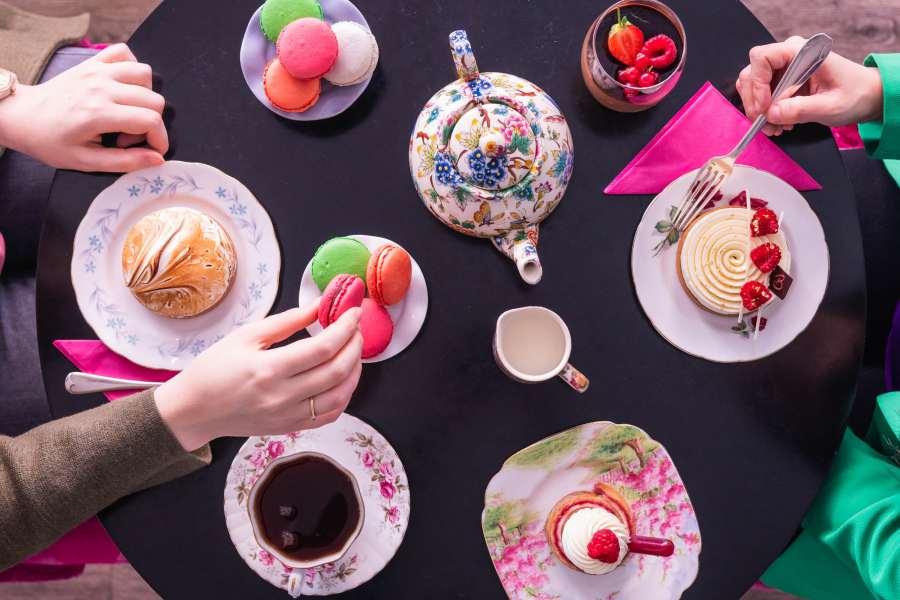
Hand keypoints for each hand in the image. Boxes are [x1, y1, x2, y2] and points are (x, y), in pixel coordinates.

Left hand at [0, 44, 167, 171]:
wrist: (23, 117)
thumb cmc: (51, 142)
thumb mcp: (86, 162)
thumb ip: (125, 162)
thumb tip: (157, 159)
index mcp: (98, 114)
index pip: (150, 120)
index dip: (159, 138)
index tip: (151, 149)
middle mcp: (100, 87)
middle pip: (154, 99)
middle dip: (151, 122)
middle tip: (129, 135)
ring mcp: (96, 71)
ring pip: (145, 74)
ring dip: (145, 95)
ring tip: (127, 111)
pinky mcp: (92, 62)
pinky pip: (125, 53)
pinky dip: (131, 68)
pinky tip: (123, 87)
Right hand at [154, 302, 362, 450]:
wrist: (195, 410)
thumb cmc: (215, 369)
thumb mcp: (246, 336)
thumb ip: (287, 321)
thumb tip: (318, 306)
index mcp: (269, 369)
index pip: (322, 348)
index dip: (345, 328)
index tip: (353, 313)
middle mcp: (282, 396)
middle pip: (337, 371)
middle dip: (355, 346)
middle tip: (356, 328)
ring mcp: (289, 416)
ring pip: (340, 396)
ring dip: (355, 371)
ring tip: (353, 350)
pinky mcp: (291, 427)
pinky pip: (330, 415)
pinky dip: (344, 395)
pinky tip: (343, 377)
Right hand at [736, 36, 882, 135]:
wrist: (866, 95)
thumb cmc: (855, 94)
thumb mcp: (831, 106)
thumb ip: (802, 109)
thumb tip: (772, 114)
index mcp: (804, 52)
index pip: (763, 58)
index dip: (758, 83)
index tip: (764, 107)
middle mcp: (790, 55)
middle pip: (753, 72)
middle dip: (754, 100)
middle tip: (765, 122)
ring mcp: (785, 67)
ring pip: (753, 84)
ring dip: (757, 108)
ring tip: (773, 126)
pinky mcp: (783, 80)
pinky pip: (762, 93)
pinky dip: (764, 111)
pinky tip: (778, 122)